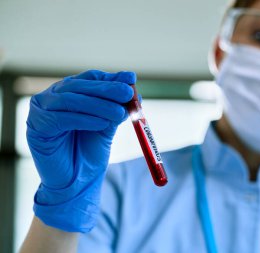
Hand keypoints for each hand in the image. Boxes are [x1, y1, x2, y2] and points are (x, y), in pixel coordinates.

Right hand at [27, 70, 135, 231]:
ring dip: (99, 105)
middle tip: (128, 93)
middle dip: (107, 89)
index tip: (131, 79)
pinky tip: (102, 124)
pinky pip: (61, 119)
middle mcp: (52, 97)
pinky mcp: (36, 127)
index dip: (111, 78)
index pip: (90, 78)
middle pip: (80, 86)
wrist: (76, 183)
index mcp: (69, 93)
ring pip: (71, 100)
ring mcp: (41, 111)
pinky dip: (84, 119)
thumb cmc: (90, 153)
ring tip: (120, 113)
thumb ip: (115, 108)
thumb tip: (133, 91)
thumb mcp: (107, 126)